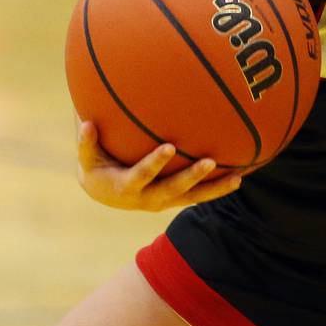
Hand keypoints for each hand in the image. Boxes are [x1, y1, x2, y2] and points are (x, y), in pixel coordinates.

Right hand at [76, 121, 241, 210]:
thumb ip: (86, 142)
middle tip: (209, 161)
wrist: (106, 193)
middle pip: (171, 190)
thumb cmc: (97, 165)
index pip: (141, 176)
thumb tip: (86, 123)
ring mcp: (163, 201)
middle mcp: (146, 199)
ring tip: (236, 177)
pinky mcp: (175, 200)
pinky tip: (239, 177)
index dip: (154, 164)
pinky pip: (199, 196)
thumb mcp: (88, 157)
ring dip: (213, 188)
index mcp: (125, 187)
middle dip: (190, 177)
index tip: (169, 146)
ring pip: (191, 197)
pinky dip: (217, 189)